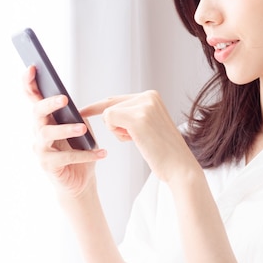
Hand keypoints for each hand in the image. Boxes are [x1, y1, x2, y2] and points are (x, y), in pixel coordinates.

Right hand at [22, 66, 106, 197]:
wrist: (81, 180)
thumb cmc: (79, 149)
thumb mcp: (79, 126)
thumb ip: (73, 113)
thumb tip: (70, 101)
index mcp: (45, 118)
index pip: (32, 97)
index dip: (28, 82)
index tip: (32, 67)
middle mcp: (38, 131)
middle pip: (36, 112)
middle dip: (48, 104)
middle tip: (63, 99)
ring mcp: (40, 149)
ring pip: (47, 134)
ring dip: (66, 130)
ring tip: (82, 128)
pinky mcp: (48, 165)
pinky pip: (64, 157)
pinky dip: (85, 154)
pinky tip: (101, 153)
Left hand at [80, 90, 199, 183]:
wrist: (180, 167)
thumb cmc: (163, 151)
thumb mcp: (148, 125)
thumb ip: (132, 115)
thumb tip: (108, 113)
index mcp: (151, 96)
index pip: (117, 99)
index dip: (98, 106)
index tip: (82, 111)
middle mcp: (148, 95)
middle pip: (110, 105)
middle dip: (109, 122)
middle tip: (121, 132)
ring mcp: (144, 105)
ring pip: (108, 113)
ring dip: (117, 131)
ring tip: (138, 139)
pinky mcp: (137, 117)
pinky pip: (109, 119)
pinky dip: (117, 132)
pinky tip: (134, 139)